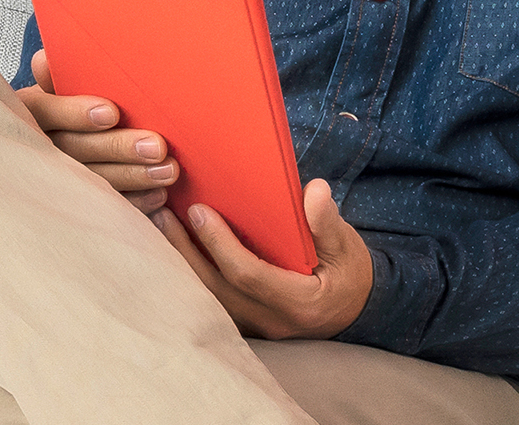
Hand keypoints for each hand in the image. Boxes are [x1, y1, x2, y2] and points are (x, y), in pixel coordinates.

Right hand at [15, 48, 178, 213]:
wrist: (60, 137)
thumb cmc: (71, 103)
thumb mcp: (63, 84)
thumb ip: (60, 74)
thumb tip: (43, 58)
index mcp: (28, 110)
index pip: (45, 111)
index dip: (75, 113)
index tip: (111, 113)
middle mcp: (36, 145)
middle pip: (75, 149)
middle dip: (118, 148)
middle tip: (158, 146)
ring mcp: (54, 178)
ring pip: (92, 180)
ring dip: (133, 176)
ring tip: (169, 171)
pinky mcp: (77, 202)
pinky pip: (104, 206)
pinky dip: (133, 204)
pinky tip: (160, 198)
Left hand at [152, 178, 373, 339]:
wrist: (356, 309)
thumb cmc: (350, 274)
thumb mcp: (347, 246)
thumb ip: (327, 221)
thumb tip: (313, 190)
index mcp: (299, 302)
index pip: (248, 274)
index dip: (220, 244)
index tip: (200, 211)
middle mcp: (271, 321)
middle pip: (215, 289)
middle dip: (186, 251)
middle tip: (163, 214)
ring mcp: (255, 327)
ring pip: (207, 297)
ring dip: (182, 262)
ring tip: (162, 227)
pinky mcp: (246, 323)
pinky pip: (211, 299)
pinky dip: (192, 273)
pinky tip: (179, 248)